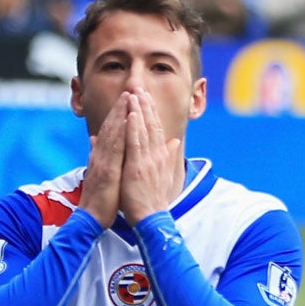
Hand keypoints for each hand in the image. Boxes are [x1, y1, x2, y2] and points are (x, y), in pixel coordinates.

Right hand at [79, 96, 127, 226]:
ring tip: (129, 97)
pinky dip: (120, 132)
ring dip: (120, 114)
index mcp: (102, 157)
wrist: (91, 218)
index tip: (128, 99)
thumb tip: (95, 140)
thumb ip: (99, 156)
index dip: (119, 114)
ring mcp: (101, 161)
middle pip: (111, 127)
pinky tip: (127, 121)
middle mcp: (100, 155)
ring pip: (112, 133)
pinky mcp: (105, 170)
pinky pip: (114, 148)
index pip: (111, 132)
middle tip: (130, 89)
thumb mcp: (101, 174)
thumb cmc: (99, 200)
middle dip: (121, 107)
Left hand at [118, 92, 182, 223]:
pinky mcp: (138, 166)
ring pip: (144, 130)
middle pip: (151, 125)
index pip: (156, 129)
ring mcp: (148, 160)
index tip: (146, 96)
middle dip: (145, 105)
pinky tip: (131, 114)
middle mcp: (156, 155)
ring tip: (135, 94)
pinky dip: (134, 127)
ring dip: (139, 111)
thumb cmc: (152, 198)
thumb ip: (167, 156)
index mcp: (159, 156)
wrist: (151, 218)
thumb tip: (173, 142)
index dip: (151, 112)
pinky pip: (136, 143)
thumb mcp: (162, 174)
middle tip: (140, 87)